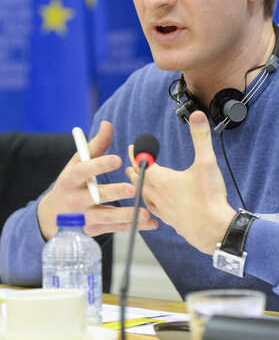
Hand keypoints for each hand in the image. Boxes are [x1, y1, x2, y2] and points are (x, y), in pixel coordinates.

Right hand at [37, 121, 157, 239]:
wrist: (53, 214)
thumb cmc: (72, 182)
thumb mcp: (78, 162)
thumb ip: (95, 145)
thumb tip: (108, 124)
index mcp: (70, 179)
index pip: (84, 170)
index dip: (99, 165)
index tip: (118, 159)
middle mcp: (75, 199)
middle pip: (96, 196)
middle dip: (114, 192)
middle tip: (132, 188)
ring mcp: (84, 217)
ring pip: (107, 217)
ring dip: (127, 215)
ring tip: (145, 213)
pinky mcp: (92, 230)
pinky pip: (114, 228)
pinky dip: (132, 226)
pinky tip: (149, 223)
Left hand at [126, 111, 234, 253]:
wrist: (214, 231)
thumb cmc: (209, 198)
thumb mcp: (207, 163)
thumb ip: (201, 138)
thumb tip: (198, 116)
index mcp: (162, 180)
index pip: (142, 163)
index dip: (137, 153)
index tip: (131, 146)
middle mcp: (158, 195)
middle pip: (139, 180)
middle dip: (134, 170)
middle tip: (131, 163)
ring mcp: (162, 210)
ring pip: (143, 196)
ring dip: (138, 187)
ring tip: (136, 182)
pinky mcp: (170, 221)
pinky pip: (152, 210)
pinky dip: (148, 203)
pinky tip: (154, 206)